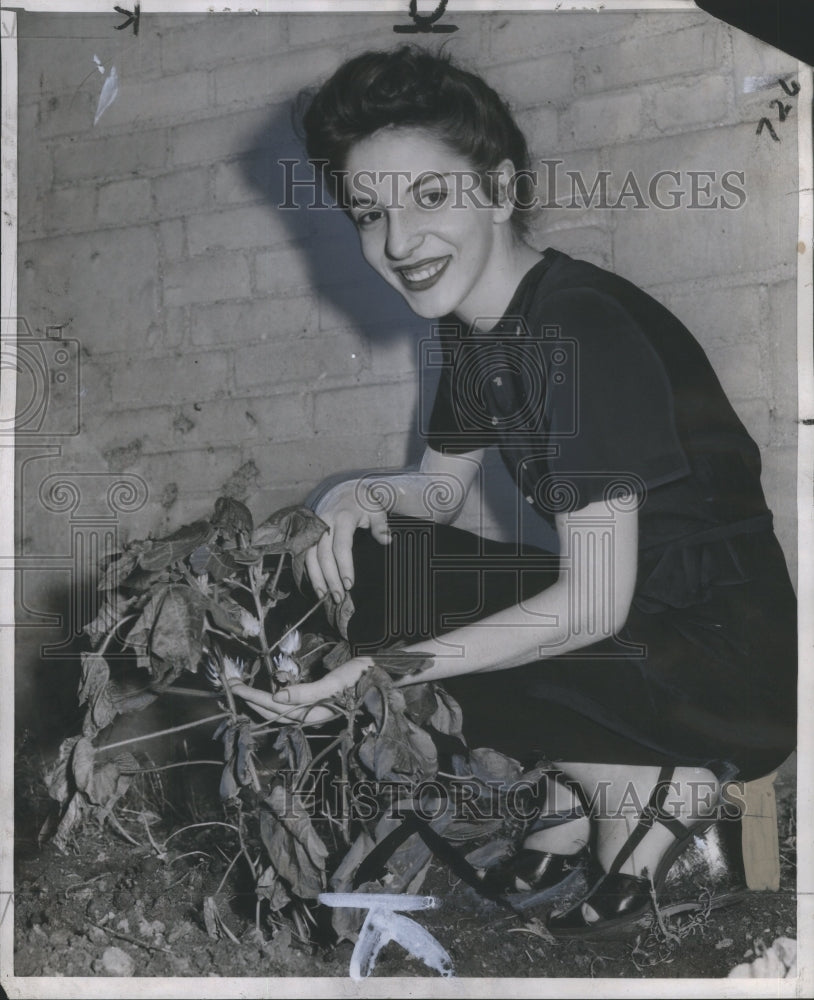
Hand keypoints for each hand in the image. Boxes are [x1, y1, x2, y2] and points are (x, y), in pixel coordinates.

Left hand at [227, 657, 372, 725]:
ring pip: (278, 707)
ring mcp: (312, 708)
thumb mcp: (333, 682)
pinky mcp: (315, 700)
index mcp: (314, 714)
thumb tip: (278, 695)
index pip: (276, 705)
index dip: (254, 695)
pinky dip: (273, 697)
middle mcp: (310, 714)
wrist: (381, 674)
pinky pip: (288, 703)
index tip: (235, 686)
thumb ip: (306, 692)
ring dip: (259, 698)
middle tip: (231, 684)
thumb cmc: (360, 677)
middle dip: (251, 698)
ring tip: (242, 688)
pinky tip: (266, 690)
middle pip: (273, 708)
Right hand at [305, 480, 391, 602]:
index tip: (349, 583)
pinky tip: (315, 585)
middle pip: (324, 554)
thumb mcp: (376, 510)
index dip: (344, 566)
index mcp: (343, 518)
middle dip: (330, 577)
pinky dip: (309, 571)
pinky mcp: (310, 533)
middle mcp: (325, 523)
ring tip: (323, 595)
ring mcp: (315, 529)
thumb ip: (380, 526)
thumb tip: (387, 540)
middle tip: (338, 596)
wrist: (347, 491)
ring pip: (311, 555)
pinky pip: (306, 554)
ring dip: (316, 577)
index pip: (341, 546)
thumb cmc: (363, 503)